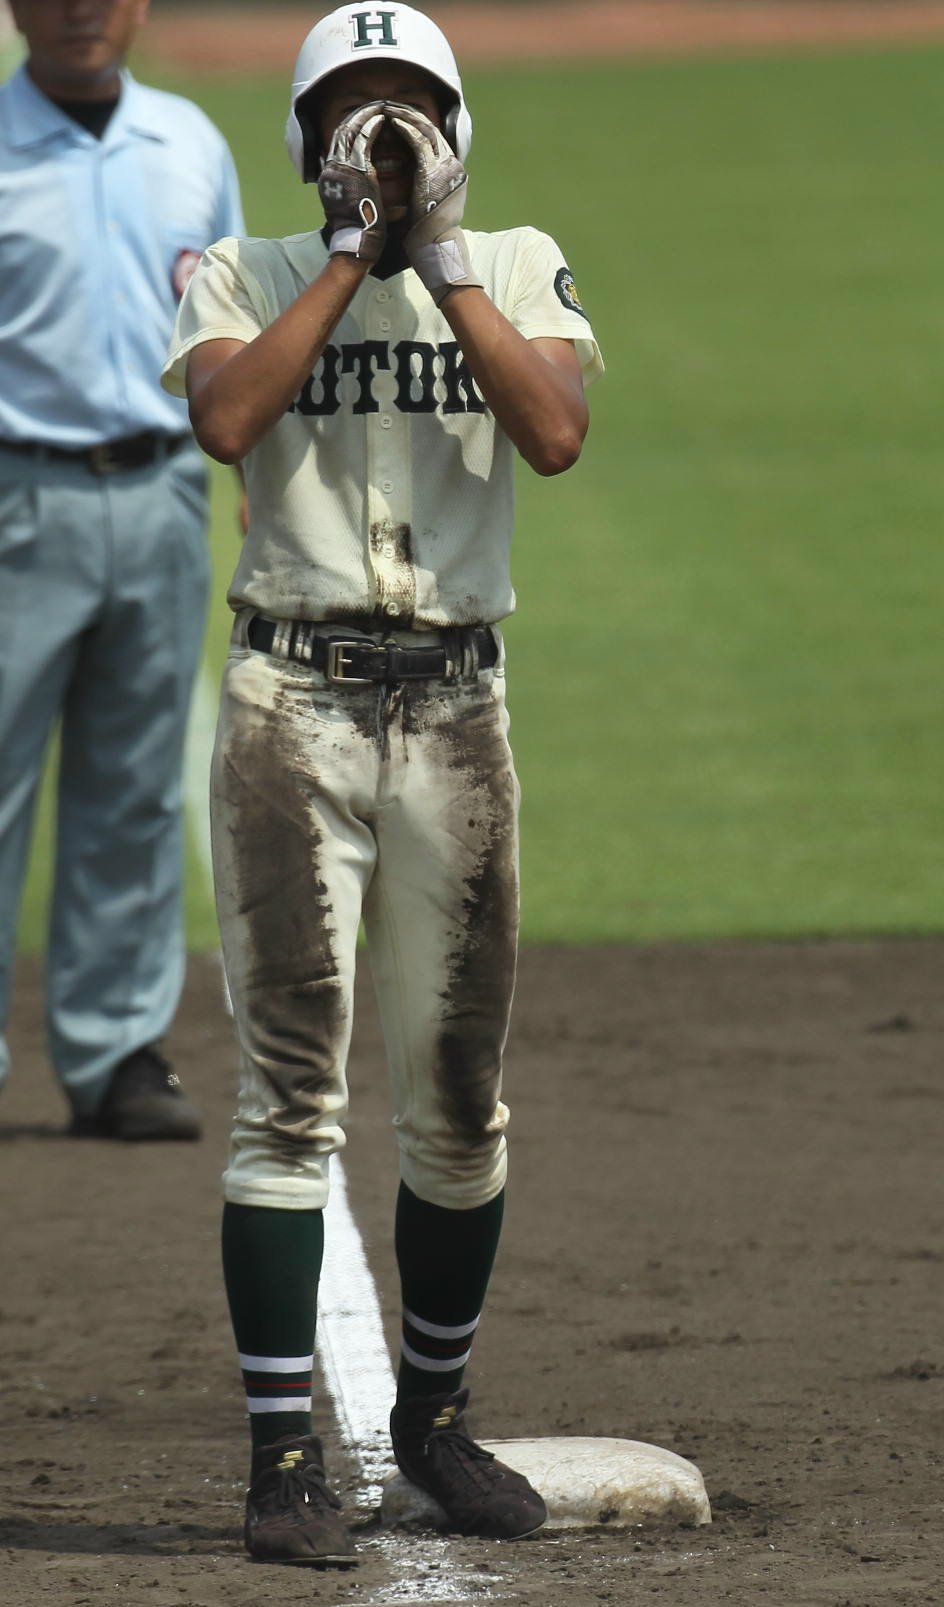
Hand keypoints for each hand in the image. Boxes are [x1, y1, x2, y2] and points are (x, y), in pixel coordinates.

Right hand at [318, 102, 386, 263]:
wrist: (358, 246)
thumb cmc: (364, 236)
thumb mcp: (366, 215)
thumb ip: (380, 208)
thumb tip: (398, 207)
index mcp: (332, 179)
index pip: (339, 145)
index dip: (353, 130)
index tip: (367, 122)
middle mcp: (331, 169)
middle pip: (342, 132)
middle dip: (358, 117)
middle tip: (374, 107)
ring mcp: (340, 167)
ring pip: (350, 129)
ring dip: (366, 116)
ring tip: (380, 107)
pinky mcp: (355, 169)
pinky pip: (362, 138)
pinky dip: (372, 126)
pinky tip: (383, 118)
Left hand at [388, 106, 482, 304]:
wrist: (434, 250)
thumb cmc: (426, 235)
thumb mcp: (426, 204)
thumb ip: (423, 187)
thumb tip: (412, 182)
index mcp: (450, 172)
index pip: (433, 139)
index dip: (415, 124)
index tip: (399, 116)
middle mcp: (451, 165)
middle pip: (431, 129)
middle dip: (410, 114)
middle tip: (391, 104)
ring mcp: (445, 166)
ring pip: (425, 129)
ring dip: (405, 116)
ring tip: (389, 107)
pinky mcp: (433, 171)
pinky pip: (418, 140)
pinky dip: (405, 128)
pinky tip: (392, 120)